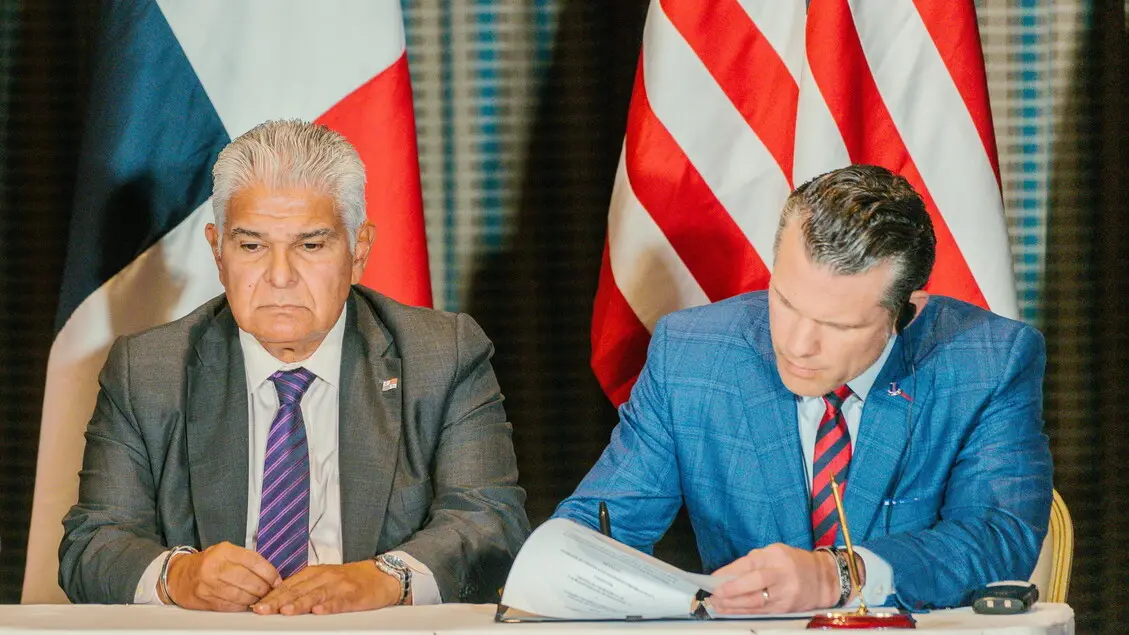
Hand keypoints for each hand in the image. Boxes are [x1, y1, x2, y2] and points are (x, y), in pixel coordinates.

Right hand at [163, 542, 281, 610]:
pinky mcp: (205, 599)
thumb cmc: (208, 564)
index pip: (253, 561)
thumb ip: (247, 560)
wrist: (179, 576)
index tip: (277, 580)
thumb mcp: (226, 553)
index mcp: (224, 551)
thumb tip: (271, 575)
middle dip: (264, 589)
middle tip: (270, 592)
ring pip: (240, 595)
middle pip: (248, 580)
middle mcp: (215, 566)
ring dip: (254, 599)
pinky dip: (242, 606)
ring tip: (259, 598)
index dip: (269, 572)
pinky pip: (230, 606)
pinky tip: (246, 604)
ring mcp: (209, 584)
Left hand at [252, 561, 400, 614]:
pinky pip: (339, 601)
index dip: (272, 595)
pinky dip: (329, 606)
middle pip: (298, 590)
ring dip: (299, 603)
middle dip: (278, 600)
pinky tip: (319, 611)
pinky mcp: (354, 594)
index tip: (257, 605)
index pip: (289, 584)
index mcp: (315, 573)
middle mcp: (325, 577)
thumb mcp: (325, 579)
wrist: (382, 576)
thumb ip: (304, 587)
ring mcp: (339, 585)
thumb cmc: (351, 580)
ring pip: (316, 595)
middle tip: (262, 610)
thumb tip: (278, 599)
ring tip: (285, 611)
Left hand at [708, 544, 842, 613]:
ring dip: (733, 605)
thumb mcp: (775, 553)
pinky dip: (743, 612)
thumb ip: (753, 561)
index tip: (713, 578)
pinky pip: (760, 612)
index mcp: (776, 556)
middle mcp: (782, 574)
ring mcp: (785, 594)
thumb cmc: (794, 563)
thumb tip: (727, 574)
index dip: (729, 572)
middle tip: (714, 594)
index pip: (749, 563)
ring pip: (755, 602)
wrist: (824, 579)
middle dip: (731, 591)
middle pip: (753, 583)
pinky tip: (730, 611)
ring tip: (716, 604)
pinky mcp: (785, 609)